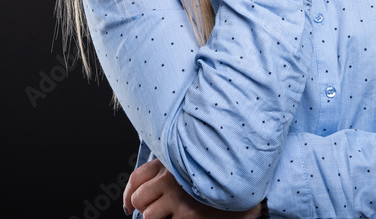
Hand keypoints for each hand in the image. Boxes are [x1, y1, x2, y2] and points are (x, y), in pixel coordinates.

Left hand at [123, 158, 263, 218]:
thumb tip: (152, 185)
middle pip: (139, 198)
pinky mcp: (187, 215)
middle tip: (154, 212)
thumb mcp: (196, 162)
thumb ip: (176, 167)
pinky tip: (184, 218)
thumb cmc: (223, 173)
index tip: (130, 204)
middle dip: (143, 208)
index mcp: (172, 161)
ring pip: (148, 215)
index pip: (137, 177)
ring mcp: (178, 197)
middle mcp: (171, 177)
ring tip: (170, 217)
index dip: (129, 194)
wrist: (246, 189)